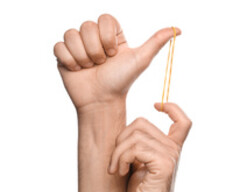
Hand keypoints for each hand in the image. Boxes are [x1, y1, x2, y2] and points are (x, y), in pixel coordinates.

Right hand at [54, 14, 179, 109]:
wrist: (103, 100)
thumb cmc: (123, 80)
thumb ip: (157, 41)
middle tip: (102, 63)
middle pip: (86, 26)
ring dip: (83, 56)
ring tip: (91, 68)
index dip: (107, 36)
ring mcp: (77, 45)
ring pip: (71, 35)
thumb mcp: (142, 59)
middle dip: (96, 49)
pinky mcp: (63, 55)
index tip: (114, 52)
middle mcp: (93, 37)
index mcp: (111, 34)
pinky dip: (70, 60)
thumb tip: (178, 29)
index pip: (104, 18)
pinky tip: (79, 70)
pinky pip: (59, 47)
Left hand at [110, 103, 191, 191]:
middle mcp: (173, 149)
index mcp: (171, 147)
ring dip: (118, 153)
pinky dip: (121, 159)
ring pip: (134, 136)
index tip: (157, 105)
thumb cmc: (140, 191)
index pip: (182, 121)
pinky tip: (120, 171)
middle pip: (141, 123)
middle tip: (117, 159)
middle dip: (121, 139)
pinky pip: (135, 148)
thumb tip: (130, 128)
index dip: (172, 107)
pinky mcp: (163, 163)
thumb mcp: (140, 162)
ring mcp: (170, 155)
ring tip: (117, 168)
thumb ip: (141, 144)